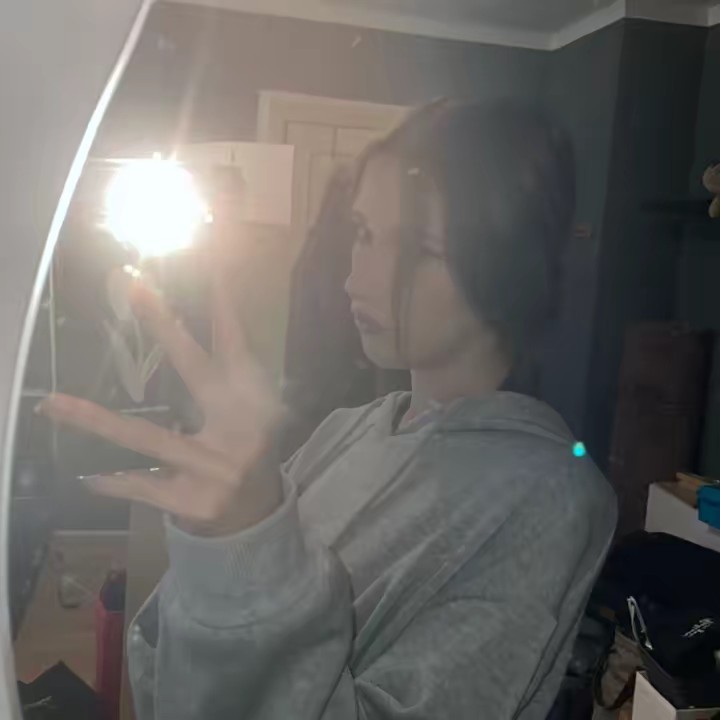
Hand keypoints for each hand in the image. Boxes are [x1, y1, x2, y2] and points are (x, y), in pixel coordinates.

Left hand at [37, 270, 284, 535]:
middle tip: (138, 289)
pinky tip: (84, 474)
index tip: (211, 268)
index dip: (225, 310)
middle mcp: (239, 433)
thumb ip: (229, 379)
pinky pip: (142, 487)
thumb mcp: (248, 416)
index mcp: (254, 407)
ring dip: (98, 421)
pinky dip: (114, 481)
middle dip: (168, 329)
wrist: (255, 517)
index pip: (238, 349)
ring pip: (149, 439)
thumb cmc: (246, 454)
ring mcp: (213, 470)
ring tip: (55, 403)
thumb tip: (207, 321)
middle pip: (197, 374)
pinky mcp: (190, 503)